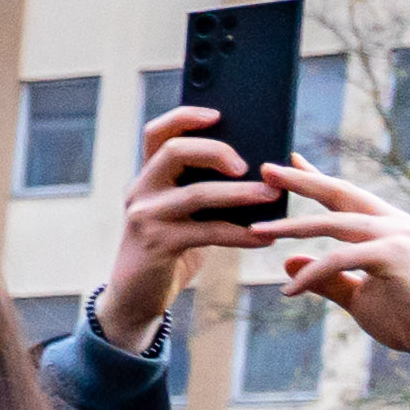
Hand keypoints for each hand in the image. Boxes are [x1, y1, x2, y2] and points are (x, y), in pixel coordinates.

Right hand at [98, 107, 275, 350]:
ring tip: (272, 195)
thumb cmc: (171, 247)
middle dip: (216, 150)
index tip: (219, 114)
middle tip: (248, 164)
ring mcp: (145, 217)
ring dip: (240, 193)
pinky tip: (265, 238)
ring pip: (196, 193)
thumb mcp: (183, 211)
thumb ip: (205, 186)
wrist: (137, 296)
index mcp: (148, 176)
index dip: (186, 116)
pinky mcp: (157, 245)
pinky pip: (207, 232)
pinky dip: (241, 234)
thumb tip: (264, 167)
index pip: (158, 132)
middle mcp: (140, 191)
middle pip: (175, 151)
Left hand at [267, 161, 409, 368]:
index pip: (344, 196)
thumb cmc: (408, 316)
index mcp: (386, 226)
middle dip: (301, 181)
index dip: (315, 178)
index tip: (286, 162)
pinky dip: (311, 274)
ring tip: (256, 230)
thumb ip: (326, 278)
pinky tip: (288, 291)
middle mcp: (393, 223)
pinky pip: (340, 259)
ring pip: (334, 223)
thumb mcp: (357, 295)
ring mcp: (397, 236)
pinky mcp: (395, 256)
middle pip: (339, 194)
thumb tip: (288, 262)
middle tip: (265, 170)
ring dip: (292, 226)